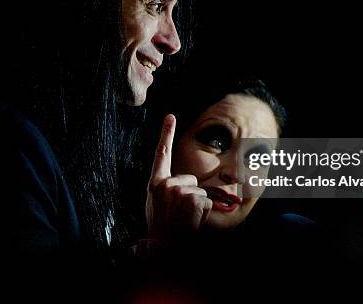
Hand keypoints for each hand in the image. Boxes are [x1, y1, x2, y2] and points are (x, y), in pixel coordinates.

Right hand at [145, 114, 212, 241]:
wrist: (162, 246)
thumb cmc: (161, 225)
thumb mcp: (157, 203)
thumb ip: (166, 188)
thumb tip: (181, 182)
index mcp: (155, 183)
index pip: (161, 154)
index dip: (166, 134)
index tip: (170, 116)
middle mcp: (166, 183)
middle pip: (190, 179)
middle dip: (191, 194)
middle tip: (179, 213)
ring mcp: (179, 191)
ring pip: (200, 191)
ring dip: (197, 205)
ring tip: (184, 218)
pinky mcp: (193, 198)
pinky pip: (207, 201)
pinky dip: (203, 212)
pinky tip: (191, 220)